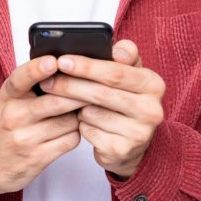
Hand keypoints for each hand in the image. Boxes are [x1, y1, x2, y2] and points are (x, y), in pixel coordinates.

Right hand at [0, 55, 87, 200]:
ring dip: (79, 114)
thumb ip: (29, 85)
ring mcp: (26, 139)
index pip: (20, 79)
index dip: (37, 69)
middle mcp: (14, 116)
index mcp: (7, 97)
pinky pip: (70, 140)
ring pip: (69, 121)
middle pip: (56, 101)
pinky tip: (71, 129)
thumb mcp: (6, 101)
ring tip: (79, 110)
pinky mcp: (38, 158)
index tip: (53, 61)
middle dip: (79, 93)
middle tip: (95, 85)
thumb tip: (64, 67)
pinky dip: (76, 132)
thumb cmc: (1, 127)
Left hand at [40, 40, 164, 178]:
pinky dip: (81, 124)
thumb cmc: (125, 98)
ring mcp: (138, 132)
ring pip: (91, 112)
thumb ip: (124, 54)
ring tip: (72, 102)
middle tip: (47, 81)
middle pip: (101, 93)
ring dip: (74, 106)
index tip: (62, 61)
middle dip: (70, 85)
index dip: (86, 66)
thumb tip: (117, 50)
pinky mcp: (122, 150)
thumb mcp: (129, 73)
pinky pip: (89, 131)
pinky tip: (84, 121)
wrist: (132, 142)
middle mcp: (151, 109)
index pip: (116, 72)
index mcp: (153, 84)